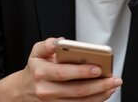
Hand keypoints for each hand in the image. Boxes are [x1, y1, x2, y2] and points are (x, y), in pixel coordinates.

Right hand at [0, 38, 121, 100]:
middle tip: (114, 79)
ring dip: (100, 95)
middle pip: (76, 91)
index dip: (82, 72)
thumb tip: (60, 41)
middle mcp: (46, 91)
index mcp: (41, 73)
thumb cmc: (36, 68)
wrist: (23, 90)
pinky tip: (104, 94)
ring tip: (112, 86)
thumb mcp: (36, 52)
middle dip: (98, 85)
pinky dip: (94, 101)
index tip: (98, 68)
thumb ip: (47, 44)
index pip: (64, 73)